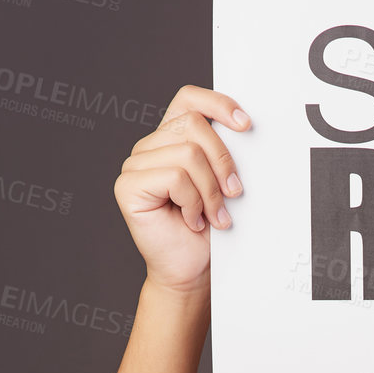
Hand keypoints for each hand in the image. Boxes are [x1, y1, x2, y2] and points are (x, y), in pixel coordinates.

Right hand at [113, 84, 250, 295]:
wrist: (192, 272)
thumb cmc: (209, 232)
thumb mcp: (223, 185)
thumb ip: (224, 154)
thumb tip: (244, 129)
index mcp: (172, 140)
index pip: (188, 100)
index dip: (217, 103)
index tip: (246, 125)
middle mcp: (150, 147)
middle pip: (194, 125)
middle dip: (223, 161)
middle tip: (233, 193)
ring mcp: (135, 165)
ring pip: (187, 153)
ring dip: (210, 191)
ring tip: (213, 216)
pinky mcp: (127, 185)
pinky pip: (174, 177)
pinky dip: (192, 202)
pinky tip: (191, 220)